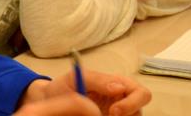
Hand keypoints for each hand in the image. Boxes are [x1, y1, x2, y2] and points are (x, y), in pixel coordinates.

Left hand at [17, 69, 150, 115]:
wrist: (49, 100)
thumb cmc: (63, 87)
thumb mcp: (75, 78)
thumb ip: (97, 80)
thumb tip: (119, 87)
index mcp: (118, 85)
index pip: (141, 93)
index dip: (132, 103)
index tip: (114, 111)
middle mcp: (123, 100)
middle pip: (140, 109)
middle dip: (130, 113)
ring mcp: (118, 113)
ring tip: (98, 114)